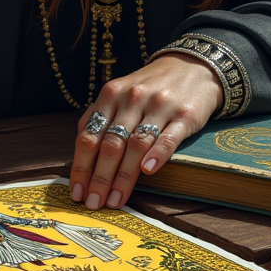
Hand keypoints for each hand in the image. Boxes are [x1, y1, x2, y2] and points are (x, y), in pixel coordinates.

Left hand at [69, 53, 222, 209]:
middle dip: (99, 178)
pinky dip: (157, 155)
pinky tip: (147, 172)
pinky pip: (168, 138)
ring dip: (123, 177)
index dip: (81, 167)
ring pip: (135, 145)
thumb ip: (99, 117)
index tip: (77, 192)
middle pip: (110, 145)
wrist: (193, 66)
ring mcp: (159, 106)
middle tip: (93, 203)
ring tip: (115, 200)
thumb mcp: (120, 93)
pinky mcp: (184, 115)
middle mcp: (132, 99)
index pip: (89, 136)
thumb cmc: (150, 88)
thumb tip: (80, 151)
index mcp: (110, 95)